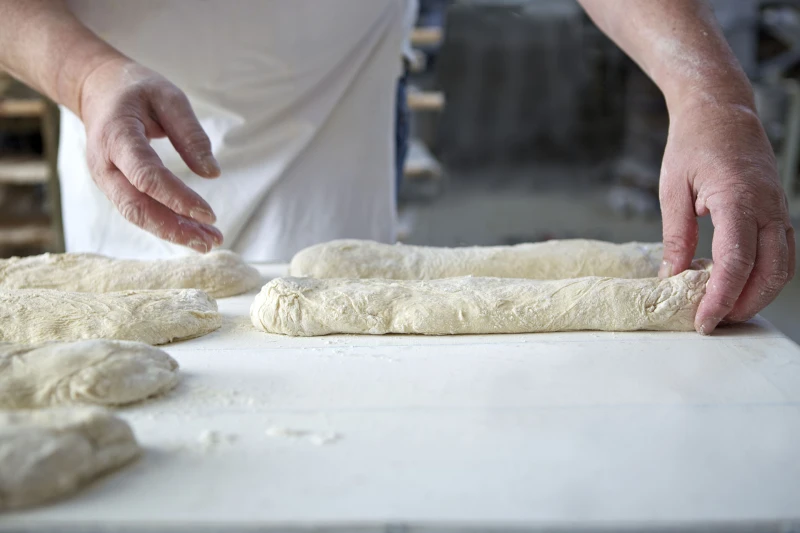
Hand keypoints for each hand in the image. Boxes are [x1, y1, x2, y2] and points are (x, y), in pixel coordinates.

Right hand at [79, 59, 222, 251]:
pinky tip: (192, 231)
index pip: (146, 176)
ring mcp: (105, 179)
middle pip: (137, 206)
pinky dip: (164, 224)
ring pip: (136, 215)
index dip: (177, 198)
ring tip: (208, 241)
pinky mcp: (113, 187)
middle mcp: (104, 163)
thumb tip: (212, 173)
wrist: (97, 89)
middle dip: (174, 228)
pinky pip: (137, 211)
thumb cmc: (137, 90)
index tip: (209, 213)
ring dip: (172, 232)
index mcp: (116, 136)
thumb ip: (190, 133)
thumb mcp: (169, 97)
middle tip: (211, 242)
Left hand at [658, 95, 794, 333]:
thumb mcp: (673, 190)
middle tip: (713, 322)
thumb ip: (676, 236)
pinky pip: (783, 251)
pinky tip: (741, 284)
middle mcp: (767, 207)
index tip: (702, 321)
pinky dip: (766, 274)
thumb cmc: (693, 143)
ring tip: (726, 309)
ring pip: (782, 266)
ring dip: (758, 294)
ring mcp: (778, 208)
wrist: (721, 109)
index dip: (720, 299)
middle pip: (768, 273)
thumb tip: (672, 277)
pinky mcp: (778, 209)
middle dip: (743, 305)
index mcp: (738, 200)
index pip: (735, 264)